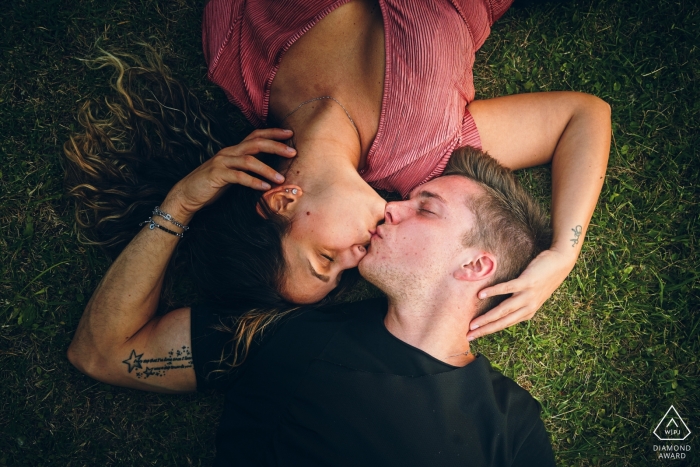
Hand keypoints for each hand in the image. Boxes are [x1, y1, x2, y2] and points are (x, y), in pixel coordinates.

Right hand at [166, 128, 295, 215]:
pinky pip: (239, 177)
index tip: (290, 134)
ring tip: (281, 178)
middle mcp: (229, 152)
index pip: (256, 135)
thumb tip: (271, 169)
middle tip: (293, 152)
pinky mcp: (217, 175)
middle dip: (276, 146)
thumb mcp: (233, 173)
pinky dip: (253, 181)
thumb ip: (247, 168)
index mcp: (234, 150)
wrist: (187, 194)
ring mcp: (222, 162)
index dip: (273, 133)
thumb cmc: (213, 185)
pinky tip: (265, 187)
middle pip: (256, 143)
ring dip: (267, 169)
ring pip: (249, 160)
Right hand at [467, 248, 574, 339]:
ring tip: (474, 323)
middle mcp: (529, 307)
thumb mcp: (534, 295)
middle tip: (470, 335)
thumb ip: (520, 302)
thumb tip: (504, 306)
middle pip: (503, 321)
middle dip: (485, 330)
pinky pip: (508, 288)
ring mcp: (528, 295)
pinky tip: (481, 294)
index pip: (505, 324)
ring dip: (487, 318)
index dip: (489, 331)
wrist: (561, 263)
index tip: (475, 336)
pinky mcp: (527, 282)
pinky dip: (494, 291)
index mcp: (528, 312)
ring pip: (504, 310)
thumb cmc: (545, 277)